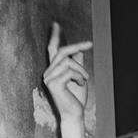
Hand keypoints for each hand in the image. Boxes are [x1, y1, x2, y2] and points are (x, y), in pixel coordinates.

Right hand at [43, 22, 91, 137]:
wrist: (74, 114)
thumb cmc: (76, 97)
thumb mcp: (79, 77)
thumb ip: (77, 64)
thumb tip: (79, 51)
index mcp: (53, 70)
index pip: (52, 50)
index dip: (54, 36)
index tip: (56, 24)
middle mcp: (48, 72)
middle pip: (62, 52)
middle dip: (76, 46)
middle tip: (90, 43)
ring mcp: (48, 78)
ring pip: (68, 62)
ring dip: (81, 70)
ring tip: (84, 80)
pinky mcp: (53, 83)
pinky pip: (69, 71)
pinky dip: (79, 77)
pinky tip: (80, 85)